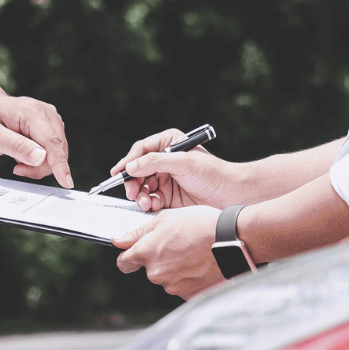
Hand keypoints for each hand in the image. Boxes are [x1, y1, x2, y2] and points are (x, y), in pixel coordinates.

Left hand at [0, 74, 72, 187]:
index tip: (66, 182)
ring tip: (17, 159)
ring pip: (57, 153)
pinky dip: (40, 159)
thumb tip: (41, 158)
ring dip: (39, 164)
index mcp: (32, 112)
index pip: (52, 142)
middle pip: (56, 150)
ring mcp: (51, 119)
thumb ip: (15, 146)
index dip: (60, 164)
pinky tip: (24, 155)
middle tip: (17, 169)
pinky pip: (53, 150)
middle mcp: (46, 113)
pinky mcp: (51, 126)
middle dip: (40, 167)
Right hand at [112, 128, 248, 211]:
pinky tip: (153, 206)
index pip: (141, 150)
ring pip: (142, 186)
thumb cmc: (212, 173)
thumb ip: (155, 162)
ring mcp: (166, 178)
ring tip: (145, 202)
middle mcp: (165, 160)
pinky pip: (151, 199)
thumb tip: (131, 166)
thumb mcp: (183, 163)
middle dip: (133, 182)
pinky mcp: (169, 196)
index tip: (118, 173)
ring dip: (140, 195)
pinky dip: (149, 203)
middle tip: (132, 193)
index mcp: (169, 143)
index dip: (128, 161)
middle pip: (138, 170)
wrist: (231, 194)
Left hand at [114, 205, 224, 298]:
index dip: (127, 258)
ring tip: (194, 253)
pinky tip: (201, 265)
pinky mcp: (189, 295)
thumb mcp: (167, 218)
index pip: (123, 263)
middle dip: (159, 260)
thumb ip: (139, 232)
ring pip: (168, 279)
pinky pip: (183, 287)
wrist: (231, 241)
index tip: (132, 255)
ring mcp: (173, 286)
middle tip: (179, 246)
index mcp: (147, 253)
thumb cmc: (201, 226)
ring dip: (176, 269)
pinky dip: (189, 278)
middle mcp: (156, 273)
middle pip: (149, 270)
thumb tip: (118, 240)